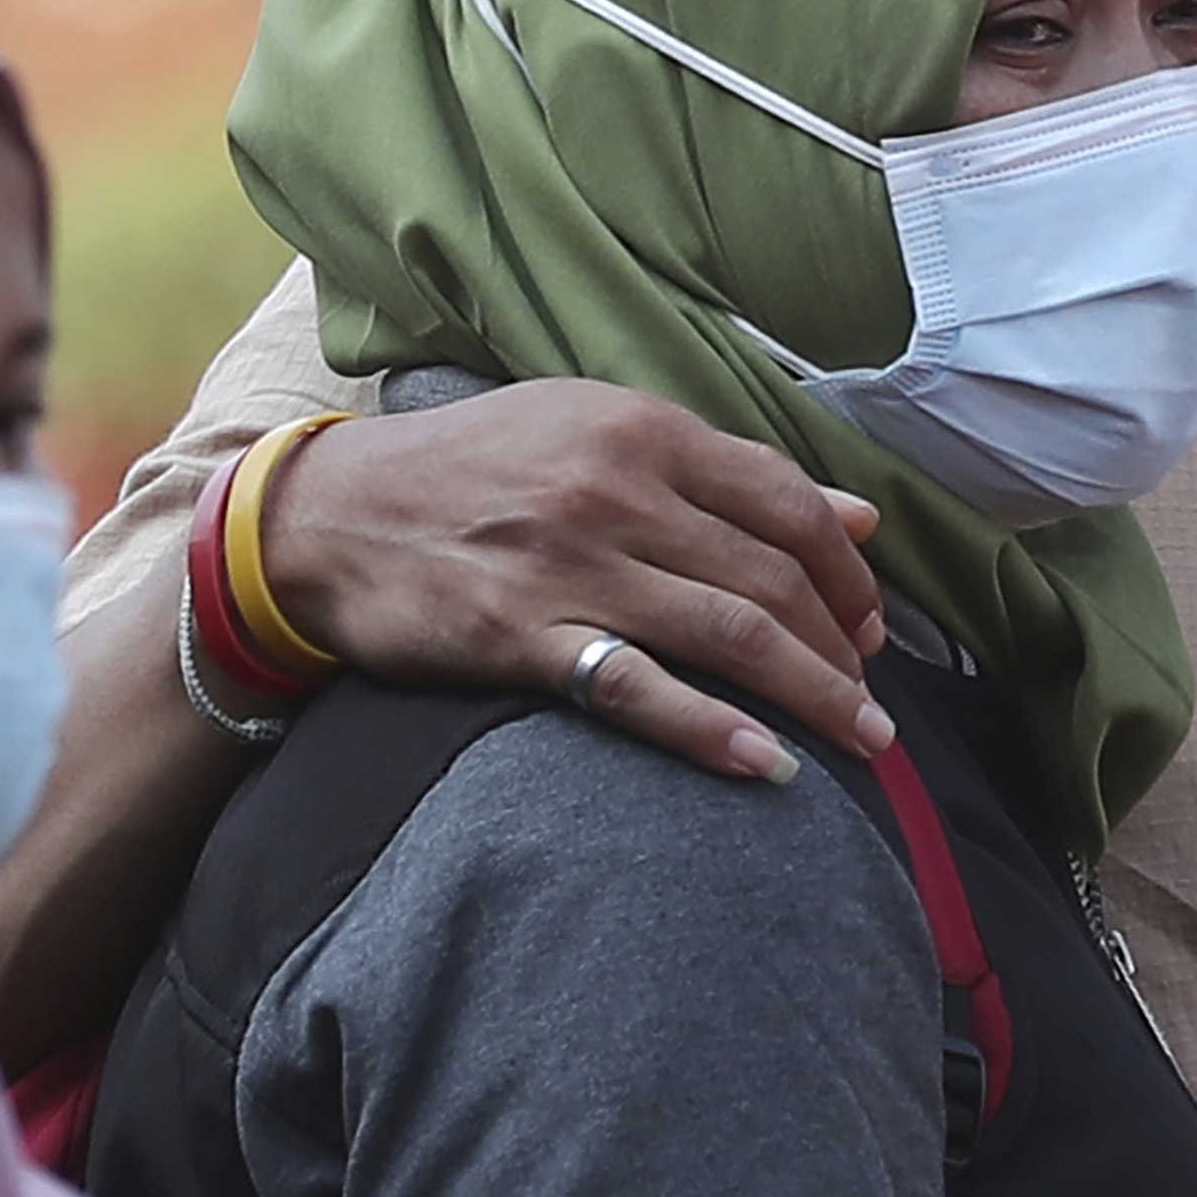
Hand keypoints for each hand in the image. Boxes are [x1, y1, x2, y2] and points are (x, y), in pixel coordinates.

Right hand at [251, 379, 894, 779]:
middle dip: (842, 648)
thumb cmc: (471, 472)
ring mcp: (570, 566)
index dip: (848, 573)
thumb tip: (857, 517)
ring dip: (813, 695)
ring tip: (862, 743)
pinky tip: (767, 765)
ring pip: (729, 633)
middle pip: (773, 576)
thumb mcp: (593, 434)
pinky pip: (637, 691)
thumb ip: (725, 476)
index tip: (869, 627)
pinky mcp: (520, 638)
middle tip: (871, 699)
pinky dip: (711, 731)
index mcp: (641, 430)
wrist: (326, 514)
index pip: (787, 502)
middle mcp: (616, 490)